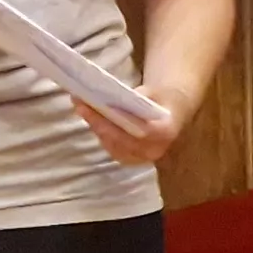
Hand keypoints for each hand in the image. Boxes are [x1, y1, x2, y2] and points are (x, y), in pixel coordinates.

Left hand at [74, 79, 193, 166]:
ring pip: (113, 145)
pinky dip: (100, 134)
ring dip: (96, 127)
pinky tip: (90, 119)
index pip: (143, 131)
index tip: (104, 108)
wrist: (170, 114)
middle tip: (82, 104)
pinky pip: (111, 148)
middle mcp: (155, 150)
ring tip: (82, 108)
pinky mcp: (130, 160)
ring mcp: (142, 158)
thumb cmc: (161, 100)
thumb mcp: (155, 92)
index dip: (122, 122)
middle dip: (100, 122)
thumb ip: (138, 97)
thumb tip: (110, 97)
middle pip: (122, 140)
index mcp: (166, 132)